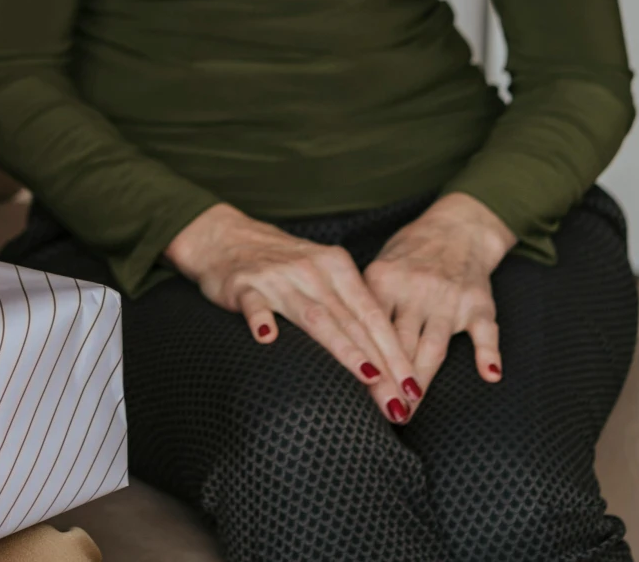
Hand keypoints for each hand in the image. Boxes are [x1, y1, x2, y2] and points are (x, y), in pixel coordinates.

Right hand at [165, 203, 417, 423]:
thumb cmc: (283, 265)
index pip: (373, 316)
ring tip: (368, 377)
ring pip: (315, 317)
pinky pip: (254, 304)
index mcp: (337, 267)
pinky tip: (266, 337)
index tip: (414, 389)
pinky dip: (260, 319)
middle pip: (353, 323)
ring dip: (344, 348)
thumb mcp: (321, 275)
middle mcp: (312, 270)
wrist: (225, 235)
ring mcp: (277, 277)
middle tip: (399, 403)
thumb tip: (386, 358)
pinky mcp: (242, 285)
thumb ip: (348, 308)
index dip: (396, 353)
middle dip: (381, 365)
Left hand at [362, 192, 514, 401]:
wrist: (455, 228)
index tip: (354, 393)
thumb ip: (365, 303)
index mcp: (383, 281)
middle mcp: (415, 291)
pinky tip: (489, 375)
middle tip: (380, 411)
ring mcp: (448, 298)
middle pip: (398, 343)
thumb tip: (340, 342)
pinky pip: (485, 331)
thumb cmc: (408, 255)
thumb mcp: (379, 268)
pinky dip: (488, 352)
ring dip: (421, 378)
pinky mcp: (478, 303)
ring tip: (410, 407)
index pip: (368, 329)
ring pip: (433, 345)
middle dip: (387, 380)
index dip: (363, 362)